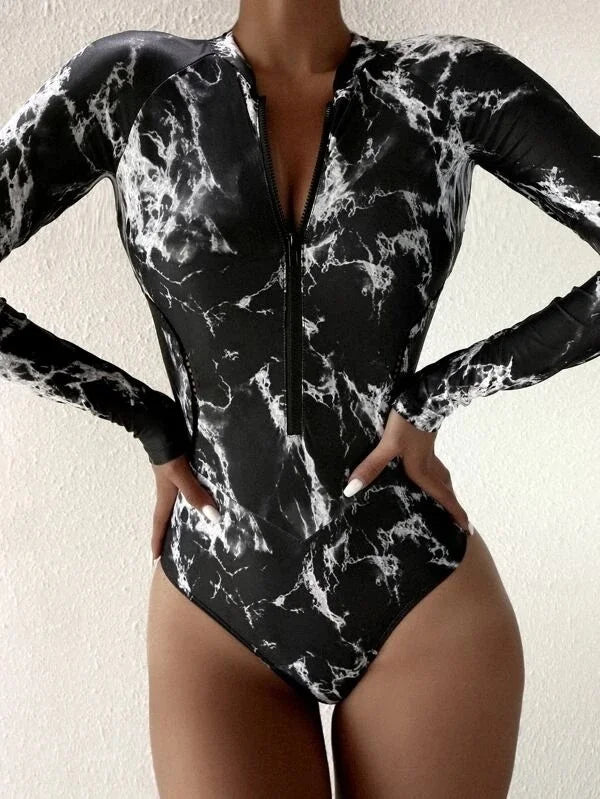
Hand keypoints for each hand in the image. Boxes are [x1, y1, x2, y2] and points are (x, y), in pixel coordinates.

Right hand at [150, 455, 221, 560]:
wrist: (158, 422)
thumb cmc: (166, 449)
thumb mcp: (180, 474)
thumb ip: (194, 494)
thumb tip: (212, 518)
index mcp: (164, 493)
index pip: (160, 522)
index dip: (158, 540)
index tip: (155, 559)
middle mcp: (167, 487)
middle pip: (168, 513)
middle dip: (169, 530)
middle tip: (173, 546)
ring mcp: (172, 475)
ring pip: (178, 499)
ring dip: (182, 512)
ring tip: (191, 523)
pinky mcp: (179, 463)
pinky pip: (187, 485)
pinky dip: (193, 494)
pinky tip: (203, 492)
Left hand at [342, 409, 473, 534]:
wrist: (422, 395)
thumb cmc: (406, 422)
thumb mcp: (387, 445)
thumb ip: (371, 467)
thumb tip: (352, 489)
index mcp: (422, 470)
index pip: (442, 497)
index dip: (454, 513)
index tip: (467, 529)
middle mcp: (429, 463)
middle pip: (446, 489)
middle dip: (453, 506)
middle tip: (461, 521)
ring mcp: (429, 450)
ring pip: (442, 476)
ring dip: (446, 490)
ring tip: (447, 499)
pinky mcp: (426, 439)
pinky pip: (435, 464)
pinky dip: (437, 474)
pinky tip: (428, 468)